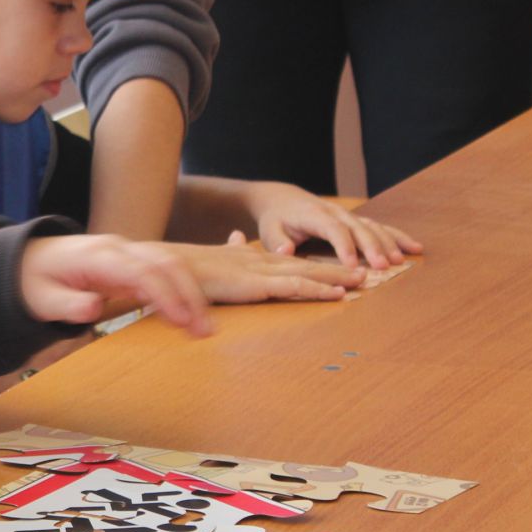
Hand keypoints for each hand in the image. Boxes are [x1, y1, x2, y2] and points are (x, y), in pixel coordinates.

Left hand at [20, 234, 213, 336]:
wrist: (28, 260)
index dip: (164, 294)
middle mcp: (118, 248)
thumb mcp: (42, 298)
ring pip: (171, 263)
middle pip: (165, 262)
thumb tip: (93, 309)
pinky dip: (183, 291)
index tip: (181, 320)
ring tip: (206, 328)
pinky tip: (192, 315)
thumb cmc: (36, 281)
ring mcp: (128, 252)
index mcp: (97, 255)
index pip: (140, 271)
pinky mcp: (133, 262)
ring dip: (192, 293)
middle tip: (206, 330)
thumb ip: (67, 304)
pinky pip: (165, 271)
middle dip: (189, 294)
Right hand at [169, 239, 364, 304]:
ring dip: (337, 277)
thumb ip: (228, 247)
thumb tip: (235, 236)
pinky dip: (319, 290)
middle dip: (336, 268)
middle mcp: (260, 261)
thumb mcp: (211, 255)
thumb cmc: (183, 268)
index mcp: (249, 257)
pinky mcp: (255, 284)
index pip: (290, 261)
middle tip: (366, 272)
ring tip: (363, 281)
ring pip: (308, 273)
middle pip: (307, 265)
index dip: (316, 264)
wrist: (165, 267)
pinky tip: (339, 295)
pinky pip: (294, 287)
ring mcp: (259, 271)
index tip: (339, 267)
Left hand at [242, 182, 423, 267]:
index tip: (353, 266)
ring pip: (373, 227)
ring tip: (401, 261)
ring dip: (389, 243)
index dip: (344, 247)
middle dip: (372, 247)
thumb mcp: (269, 230)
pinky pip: (380, 227)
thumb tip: (286, 252)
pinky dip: (398, 237)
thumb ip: (277, 242)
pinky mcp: (357, 221)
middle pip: (359, 228)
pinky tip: (415, 248)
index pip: (333, 230)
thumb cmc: (276, 219)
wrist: (282, 199)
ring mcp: (349, 216)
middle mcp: (336, 213)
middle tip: (384, 267)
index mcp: (315, 215)